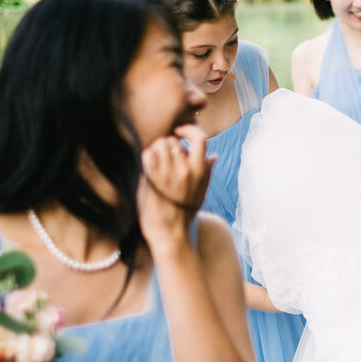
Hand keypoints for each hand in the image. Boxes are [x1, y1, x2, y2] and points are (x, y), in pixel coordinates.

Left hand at [138, 125, 214, 249]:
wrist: (170, 232)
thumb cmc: (185, 211)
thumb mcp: (202, 190)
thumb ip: (206, 171)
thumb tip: (214, 156)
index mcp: (200, 170)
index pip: (200, 138)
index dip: (189, 129)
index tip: (181, 131)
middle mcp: (185, 169)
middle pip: (172, 139)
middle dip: (167, 144)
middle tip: (164, 156)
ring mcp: (168, 173)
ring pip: (159, 144)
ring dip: (156, 150)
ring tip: (156, 163)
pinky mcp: (152, 178)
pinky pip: (148, 154)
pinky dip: (147, 157)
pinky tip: (148, 167)